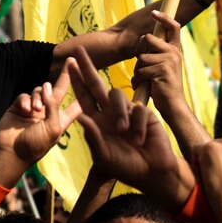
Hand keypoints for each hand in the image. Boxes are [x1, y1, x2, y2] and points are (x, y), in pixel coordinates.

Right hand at [0, 67, 80, 187]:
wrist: (10, 152)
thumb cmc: (35, 145)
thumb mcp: (52, 128)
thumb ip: (53, 106)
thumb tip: (47, 85)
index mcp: (61, 120)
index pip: (76, 104)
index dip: (84, 93)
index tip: (91, 79)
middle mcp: (48, 112)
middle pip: (59, 90)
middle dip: (65, 76)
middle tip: (72, 60)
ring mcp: (33, 108)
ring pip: (39, 90)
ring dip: (38, 97)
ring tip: (35, 109)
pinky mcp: (19, 106)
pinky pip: (25, 95)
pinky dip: (25, 100)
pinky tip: (24, 109)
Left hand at [68, 47, 193, 208]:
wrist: (153, 173)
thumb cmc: (126, 167)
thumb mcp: (104, 156)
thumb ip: (93, 137)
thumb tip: (80, 116)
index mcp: (97, 121)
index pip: (83, 97)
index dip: (76, 81)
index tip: (68, 65)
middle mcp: (110, 112)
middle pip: (97, 85)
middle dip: (87, 67)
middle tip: (78, 50)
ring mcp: (127, 111)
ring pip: (117, 95)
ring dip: (119, 113)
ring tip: (124, 131)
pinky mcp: (144, 113)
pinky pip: (137, 110)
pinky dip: (138, 125)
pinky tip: (140, 139)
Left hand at [131, 11, 184, 114]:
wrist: (173, 104)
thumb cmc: (163, 85)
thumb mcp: (163, 65)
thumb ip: (156, 53)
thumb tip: (144, 40)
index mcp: (174, 50)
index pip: (174, 27)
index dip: (164, 18)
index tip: (154, 13)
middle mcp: (173, 52)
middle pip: (147, 39)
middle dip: (140, 53)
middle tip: (145, 67)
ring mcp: (168, 61)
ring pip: (141, 57)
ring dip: (138, 70)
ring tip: (147, 80)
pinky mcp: (161, 70)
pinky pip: (140, 71)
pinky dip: (138, 80)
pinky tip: (146, 86)